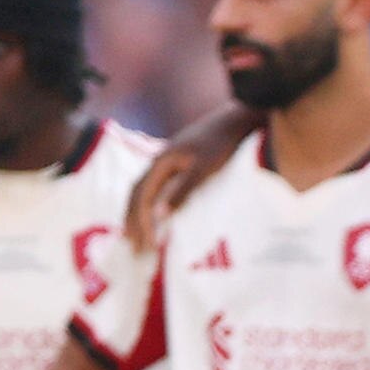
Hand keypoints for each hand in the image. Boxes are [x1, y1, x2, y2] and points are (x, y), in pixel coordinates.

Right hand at [126, 107, 254, 246]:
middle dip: (133, 221)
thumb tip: (158, 215)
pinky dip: (150, 204)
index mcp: (160, 163)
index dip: (141, 222)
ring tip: (136, 236)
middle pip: (137, 194)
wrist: (236, 121)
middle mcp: (158, 162)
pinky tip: (155, 215)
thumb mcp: (203, 169)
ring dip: (138, 213)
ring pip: (144, 190)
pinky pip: (156, 188)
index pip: (142, 197)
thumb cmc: (222, 144)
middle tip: (133, 247)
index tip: (147, 245)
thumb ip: (181, 190)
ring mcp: (167, 162)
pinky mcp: (178, 164)